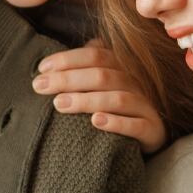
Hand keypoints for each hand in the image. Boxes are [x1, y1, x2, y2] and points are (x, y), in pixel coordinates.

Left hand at [33, 40, 167, 153]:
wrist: (150, 136)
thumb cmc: (117, 109)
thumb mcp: (102, 86)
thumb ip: (84, 69)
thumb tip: (49, 64)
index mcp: (122, 68)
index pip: (95, 55)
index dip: (67, 59)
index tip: (41, 69)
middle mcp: (136, 84)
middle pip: (102, 75)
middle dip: (68, 79)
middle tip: (39, 86)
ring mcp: (146, 107)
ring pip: (118, 98)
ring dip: (87, 100)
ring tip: (59, 104)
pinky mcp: (153, 130)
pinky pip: (136, 125)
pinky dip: (116, 122)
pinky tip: (95, 122)